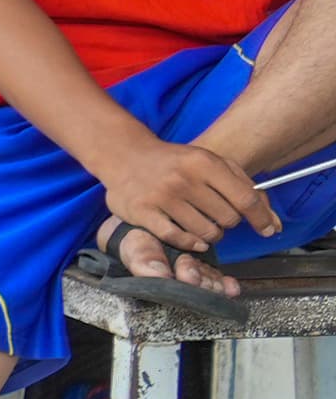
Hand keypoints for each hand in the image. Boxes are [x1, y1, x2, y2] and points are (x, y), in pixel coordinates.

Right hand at [101, 137, 274, 259]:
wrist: (125, 156)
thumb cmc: (175, 162)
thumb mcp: (210, 162)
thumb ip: (243, 186)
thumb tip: (272, 221)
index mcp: (204, 162)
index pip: (245, 198)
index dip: (261, 218)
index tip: (268, 229)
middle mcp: (183, 179)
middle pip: (228, 219)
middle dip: (228, 222)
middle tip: (218, 217)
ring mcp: (161, 197)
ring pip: (206, 232)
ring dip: (211, 235)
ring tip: (203, 225)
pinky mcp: (142, 212)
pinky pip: (177, 238)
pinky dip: (191, 243)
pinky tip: (193, 238)